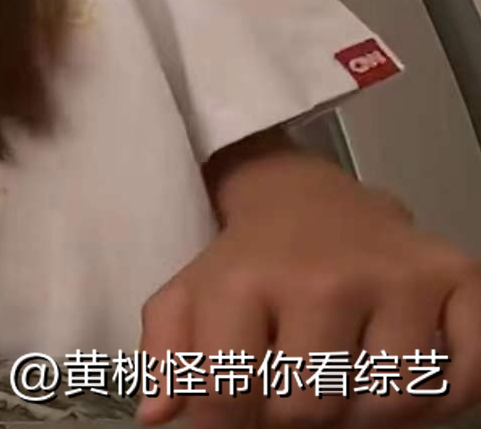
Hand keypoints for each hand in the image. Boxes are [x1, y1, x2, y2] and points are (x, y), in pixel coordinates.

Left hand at [138, 180, 480, 427]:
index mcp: (245, 283)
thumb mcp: (187, 297)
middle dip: (297, 415)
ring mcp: (397, 278)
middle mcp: (324, 278)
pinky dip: (442, 397)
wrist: (309, 200)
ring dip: (367, 411)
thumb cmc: (248, 264)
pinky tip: (405, 372)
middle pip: (311, 410)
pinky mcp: (457, 278)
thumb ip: (164, 356)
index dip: (231, 421)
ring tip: (346, 378)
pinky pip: (464, 379)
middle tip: (297, 385)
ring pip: (389, 404)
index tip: (241, 405)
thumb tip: (157, 414)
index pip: (231, 397)